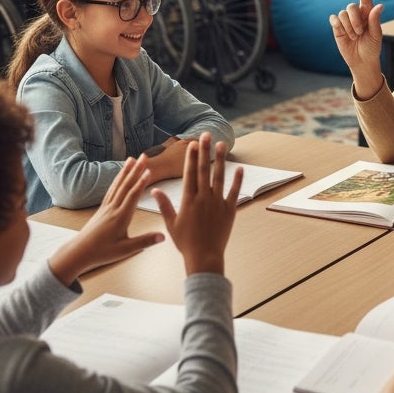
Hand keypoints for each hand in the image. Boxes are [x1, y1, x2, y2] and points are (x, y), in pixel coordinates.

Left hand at [48, 154, 162, 285]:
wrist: (79, 252)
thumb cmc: (101, 252)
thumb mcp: (125, 250)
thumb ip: (144, 242)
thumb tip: (163, 236)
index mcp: (121, 217)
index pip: (133, 196)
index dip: (142, 182)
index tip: (150, 170)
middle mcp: (113, 209)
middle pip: (126, 186)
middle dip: (136, 170)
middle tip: (144, 156)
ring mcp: (106, 207)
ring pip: (118, 185)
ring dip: (126, 171)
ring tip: (132, 159)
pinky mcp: (102, 209)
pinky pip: (111, 190)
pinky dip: (117, 180)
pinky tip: (120, 176)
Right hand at [151, 132, 242, 275]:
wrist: (204, 257)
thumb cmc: (185, 242)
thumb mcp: (171, 223)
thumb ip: (164, 205)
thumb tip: (154, 189)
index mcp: (188, 200)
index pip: (190, 173)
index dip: (191, 157)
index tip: (192, 144)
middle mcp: (203, 198)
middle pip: (204, 170)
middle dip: (205, 151)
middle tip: (206, 135)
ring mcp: (217, 203)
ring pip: (219, 177)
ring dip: (220, 160)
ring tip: (222, 144)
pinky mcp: (229, 210)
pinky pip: (234, 192)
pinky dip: (237, 180)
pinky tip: (240, 168)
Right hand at [328, 0, 384, 96]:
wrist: (361, 60)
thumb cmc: (372, 47)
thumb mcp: (377, 35)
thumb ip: (375, 20)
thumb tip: (380, 6)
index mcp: (368, 11)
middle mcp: (356, 12)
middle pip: (351, 6)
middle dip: (355, 21)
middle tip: (360, 33)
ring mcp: (345, 19)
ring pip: (342, 14)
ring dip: (349, 27)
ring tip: (354, 37)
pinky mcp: (336, 25)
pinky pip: (334, 19)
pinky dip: (339, 27)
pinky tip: (344, 34)